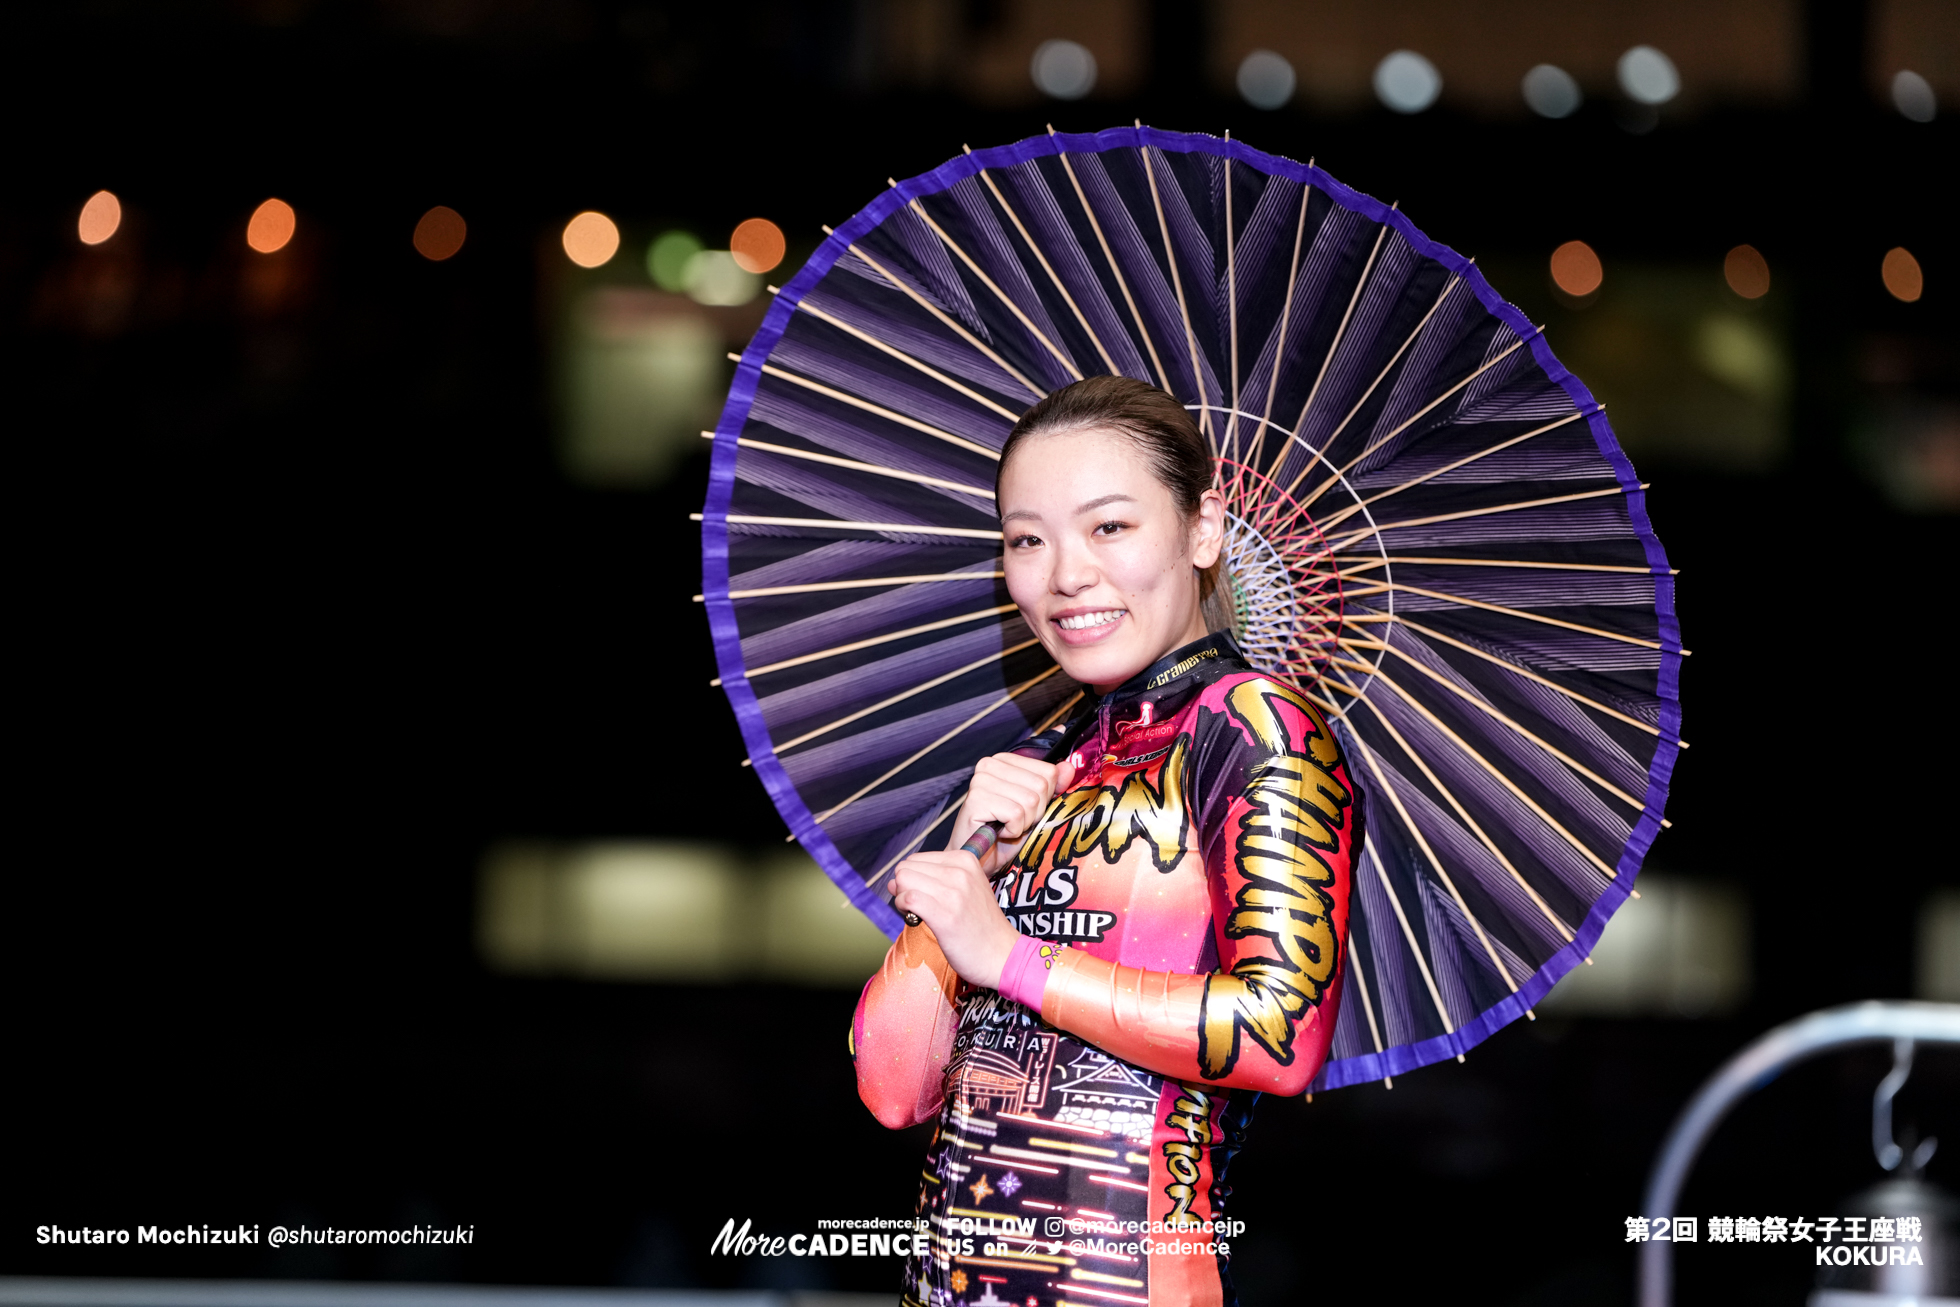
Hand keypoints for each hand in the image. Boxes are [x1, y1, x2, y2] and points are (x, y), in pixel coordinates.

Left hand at [887, 849, 1021, 989]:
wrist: (1002, 955)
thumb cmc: (979, 925)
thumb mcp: (965, 889)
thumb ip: (930, 880)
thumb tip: (893, 881)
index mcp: (965, 859)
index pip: (915, 859)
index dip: (912, 878)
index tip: (925, 895)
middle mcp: (959, 871)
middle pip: (905, 868)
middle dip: (904, 887)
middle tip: (920, 905)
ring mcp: (953, 892)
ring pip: (903, 880)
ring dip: (903, 899)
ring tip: (920, 913)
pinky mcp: (945, 915)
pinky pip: (908, 899)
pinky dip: (904, 909)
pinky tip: (916, 919)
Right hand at [952, 752, 1077, 874]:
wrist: (980, 859)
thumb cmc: (1005, 831)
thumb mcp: (1036, 807)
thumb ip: (1052, 785)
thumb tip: (1069, 767)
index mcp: (1005, 760)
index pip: (1048, 772)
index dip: (1045, 798)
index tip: (1025, 809)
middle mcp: (990, 764)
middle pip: (1041, 786)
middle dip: (1035, 812)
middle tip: (1015, 821)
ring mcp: (981, 780)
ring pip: (1030, 801)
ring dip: (1024, 823)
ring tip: (1006, 826)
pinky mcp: (977, 799)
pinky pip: (1016, 815)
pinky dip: (1013, 830)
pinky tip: (999, 832)